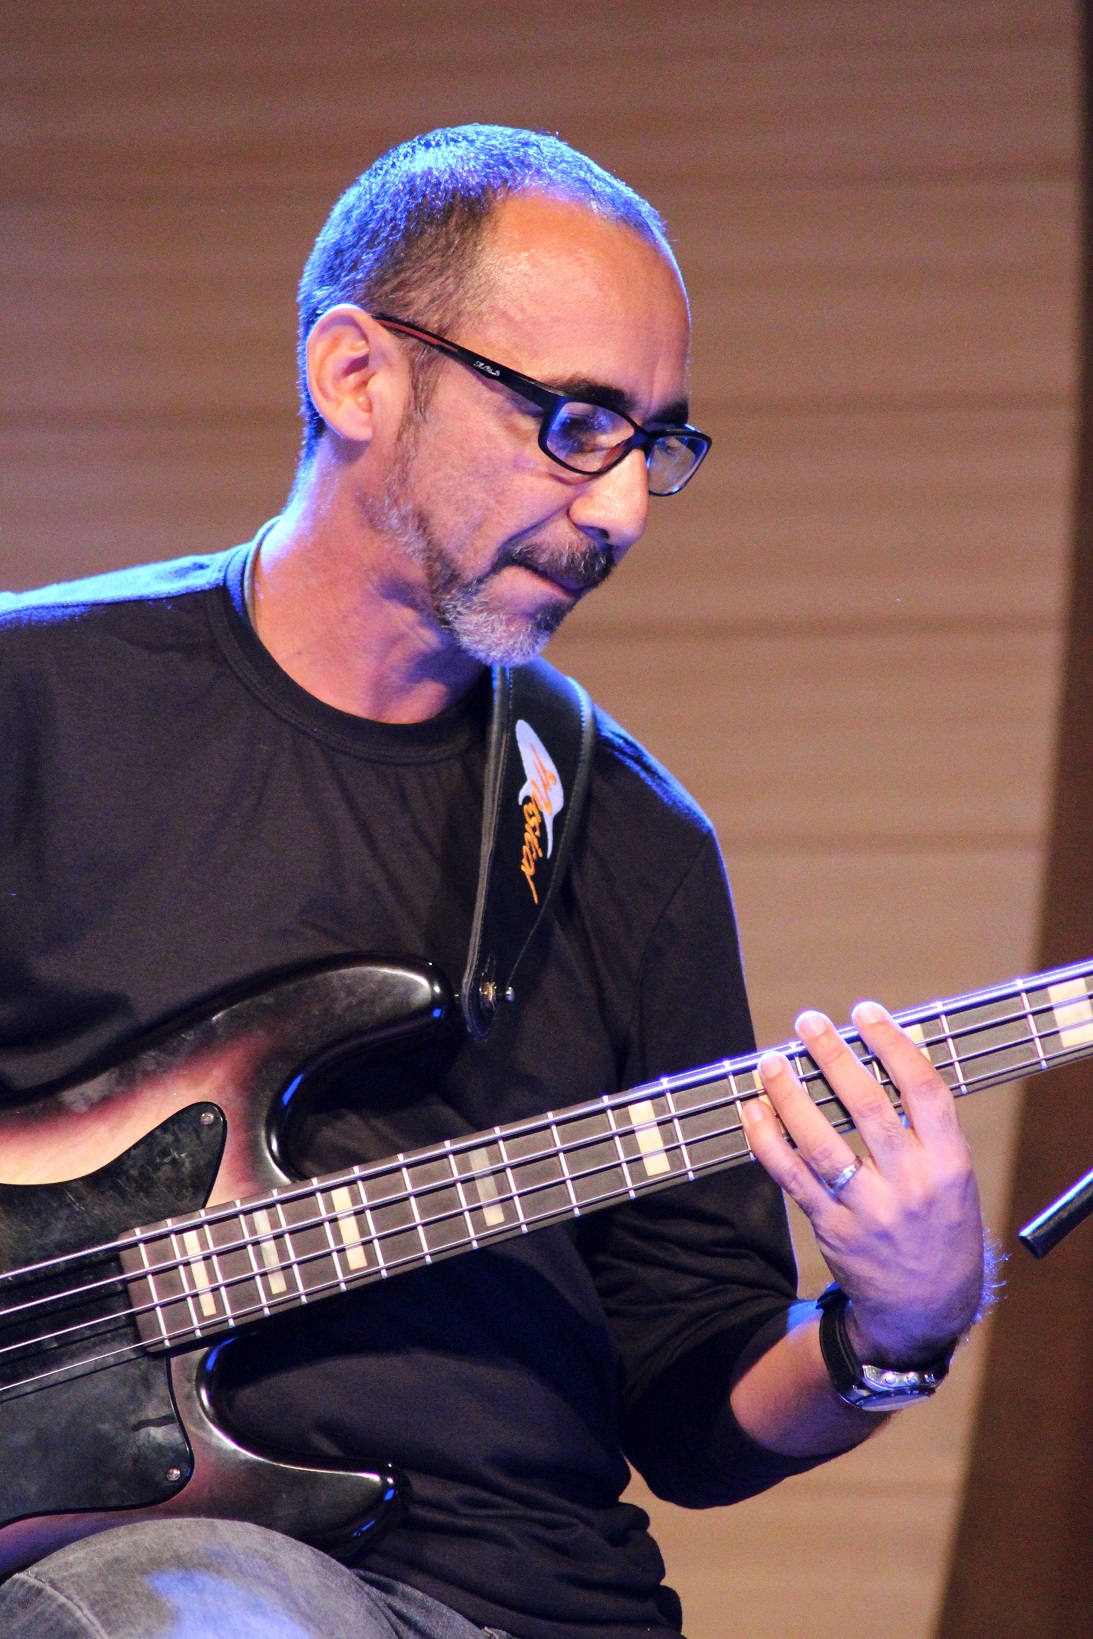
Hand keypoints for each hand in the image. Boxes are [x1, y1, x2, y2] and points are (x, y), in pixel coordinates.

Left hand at [740, 1001, 983, 1365]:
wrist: (926, 1309)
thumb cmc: (939, 1225)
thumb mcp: (953, 1176)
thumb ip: (924, 1125)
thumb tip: (880, 1055)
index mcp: (949, 1164)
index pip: (923, 1089)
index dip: (892, 1044)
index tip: (865, 1013)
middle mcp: (910, 1185)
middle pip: (866, 1107)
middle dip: (833, 1057)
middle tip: (808, 1023)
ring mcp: (868, 1209)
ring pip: (819, 1141)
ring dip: (789, 1095)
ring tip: (772, 1062)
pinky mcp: (831, 1228)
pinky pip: (790, 1176)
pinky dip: (766, 1139)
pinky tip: (754, 1110)